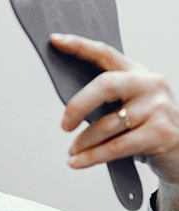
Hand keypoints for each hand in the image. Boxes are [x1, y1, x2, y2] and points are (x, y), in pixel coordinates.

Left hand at [51, 33, 178, 210]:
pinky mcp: (159, 133)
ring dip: (83, 142)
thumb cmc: (146, 129)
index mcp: (137, 73)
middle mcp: (150, 84)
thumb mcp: (129, 108)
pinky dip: (91, 157)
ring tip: (72, 152)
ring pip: (107, 124)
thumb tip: (69, 111)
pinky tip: (77, 163)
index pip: (105, 53)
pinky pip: (115, 147)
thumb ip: (106, 102)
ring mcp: (157, 108)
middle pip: (105, 86)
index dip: (79, 46)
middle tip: (64, 125)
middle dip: (78, 105)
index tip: (56, 41)